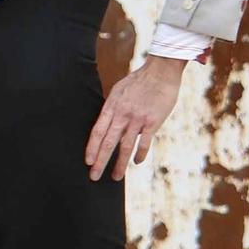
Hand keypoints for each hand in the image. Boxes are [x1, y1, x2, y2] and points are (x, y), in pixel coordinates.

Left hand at [85, 56, 185, 180]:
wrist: (161, 72)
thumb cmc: (139, 81)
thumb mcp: (119, 90)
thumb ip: (112, 108)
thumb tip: (107, 124)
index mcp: (112, 106)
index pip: (98, 131)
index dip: (92, 148)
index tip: (87, 161)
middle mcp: (122, 114)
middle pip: (108, 142)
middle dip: (100, 162)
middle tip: (94, 176)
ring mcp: (137, 119)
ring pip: (125, 147)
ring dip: (120, 164)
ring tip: (115, 177)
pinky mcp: (152, 122)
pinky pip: (144, 143)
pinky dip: (140, 154)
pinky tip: (136, 163)